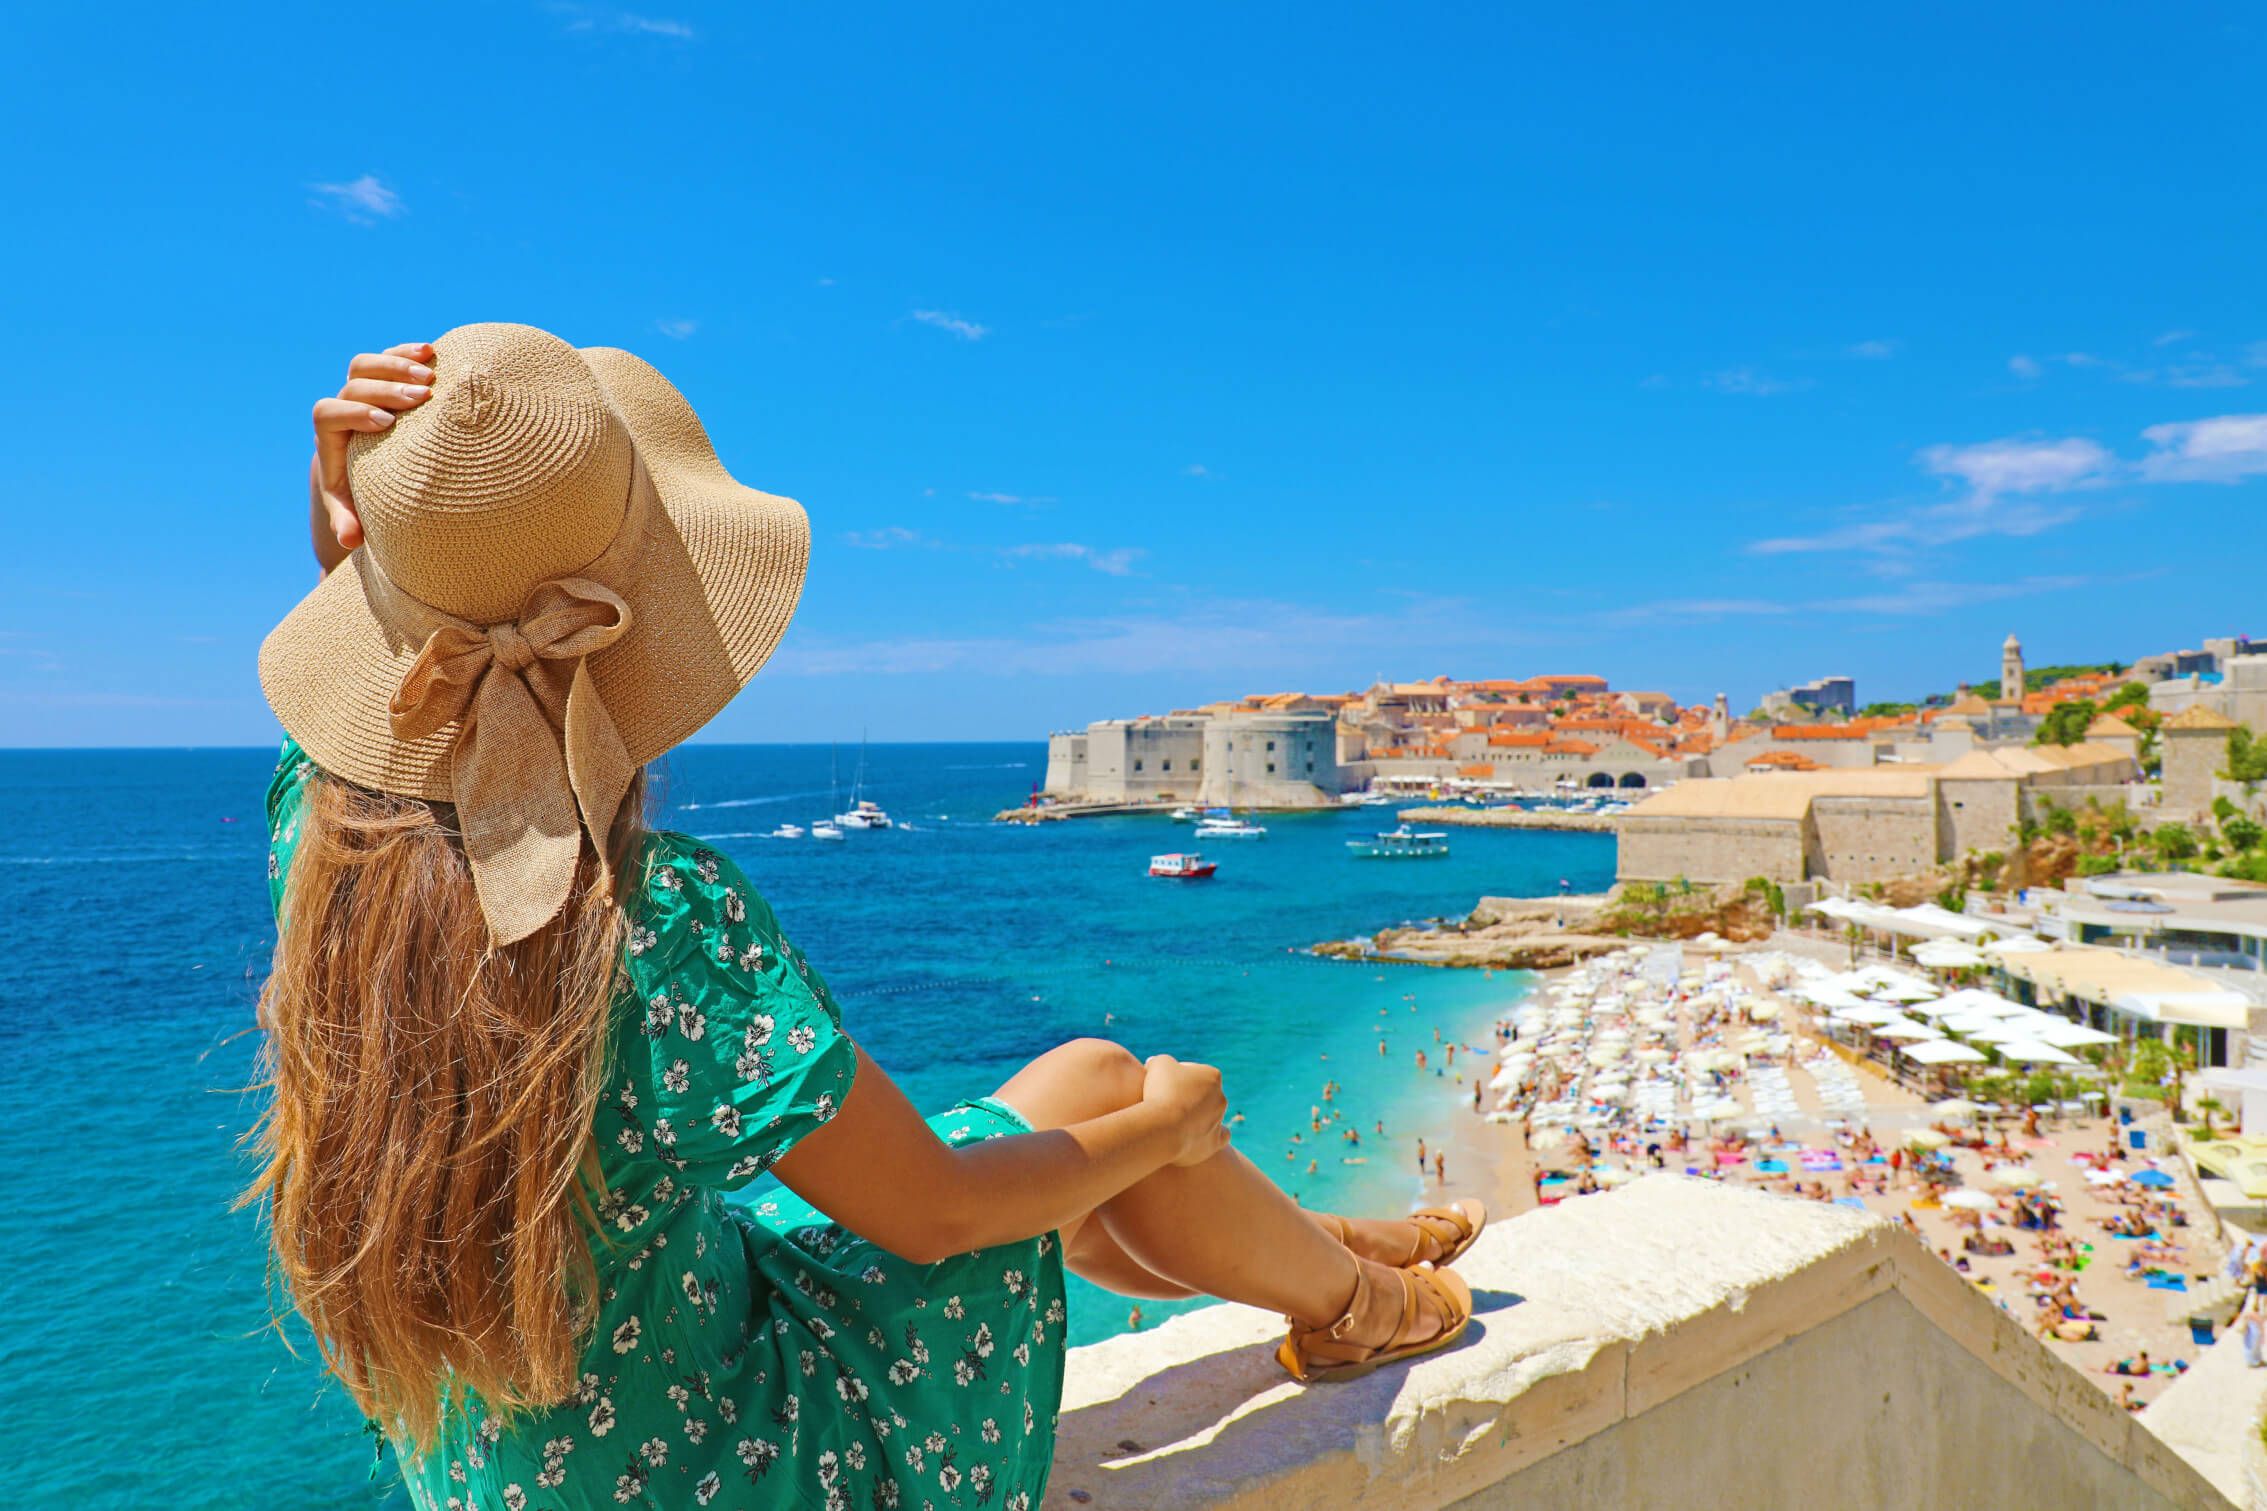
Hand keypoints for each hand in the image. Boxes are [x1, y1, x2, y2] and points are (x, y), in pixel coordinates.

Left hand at [310, 342, 435, 558]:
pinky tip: (433, 352)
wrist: (361, 466)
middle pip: (353, 383)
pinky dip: (408, 352)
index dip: (354, 414)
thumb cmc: (360, 492)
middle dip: (386, 388)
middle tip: (421, 397)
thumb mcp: (352, 509)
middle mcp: (342, 405)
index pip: (328, 413)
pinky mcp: (382, 378)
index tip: (385, 423)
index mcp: (329, 435)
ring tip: (431, 378)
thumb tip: (349, 538)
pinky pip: (388, 356)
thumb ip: (347, 521)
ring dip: (398, 365)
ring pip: (366, 364)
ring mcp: (360, 388)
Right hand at [1142, 1054, 1228, 1165]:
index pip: (1194, 1072)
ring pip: (1213, 1116)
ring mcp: (1219, 1122)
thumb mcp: (1157, 1064)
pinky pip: (1219, 1138)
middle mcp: (1221, 1098)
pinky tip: (1198, 1136)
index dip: (1175, 1076)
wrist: (1163, 1128)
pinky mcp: (1214, 1143)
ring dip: (1199, 1116)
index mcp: (1212, 1076)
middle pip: (1203, 1094)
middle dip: (1187, 1097)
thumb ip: (1159, 1061)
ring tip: (1177, 1121)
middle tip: (1165, 1102)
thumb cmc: (1161, 1092)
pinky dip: (1210, 1136)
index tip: (1160, 1083)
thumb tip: (1155, 1064)